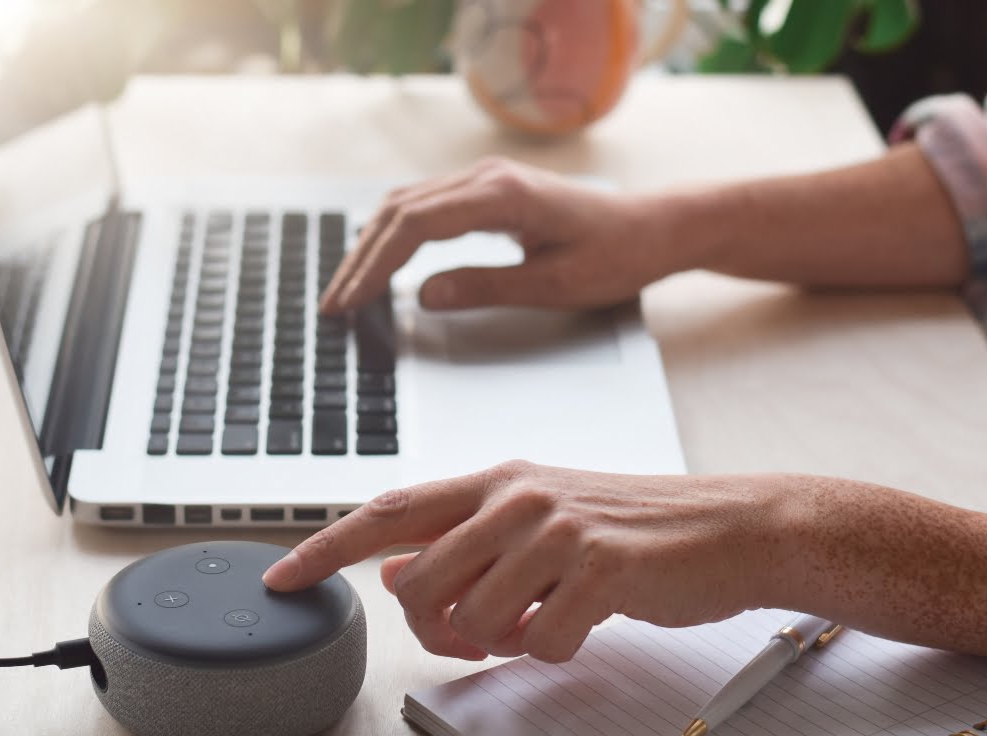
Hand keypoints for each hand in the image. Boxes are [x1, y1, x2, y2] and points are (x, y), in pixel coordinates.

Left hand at [263, 461, 781, 662]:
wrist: (727, 527)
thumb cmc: (633, 527)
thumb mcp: (541, 519)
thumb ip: (468, 541)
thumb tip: (398, 570)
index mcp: (498, 480)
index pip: (389, 510)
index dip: (326, 547)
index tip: (282, 577)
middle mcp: (518, 496)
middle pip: (419, 584)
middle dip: (434, 628)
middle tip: (476, 635)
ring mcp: (556, 530)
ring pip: (473, 620)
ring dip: (500, 641)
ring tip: (542, 618)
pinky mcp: (596, 569)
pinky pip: (537, 643)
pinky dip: (553, 649)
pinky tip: (582, 621)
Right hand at [319, 158, 680, 313]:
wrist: (652, 229)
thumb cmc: (616, 255)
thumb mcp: (554, 286)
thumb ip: (485, 288)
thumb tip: (422, 296)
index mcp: (502, 196)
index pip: (415, 227)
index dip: (376, 267)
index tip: (351, 302)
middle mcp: (487, 178)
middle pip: (400, 212)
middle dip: (361, 260)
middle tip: (334, 305)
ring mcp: (486, 180)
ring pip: (408, 205)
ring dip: (373, 246)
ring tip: (348, 288)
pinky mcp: (489, 191)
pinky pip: (427, 206)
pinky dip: (396, 234)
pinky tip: (382, 261)